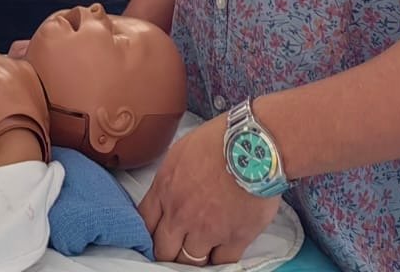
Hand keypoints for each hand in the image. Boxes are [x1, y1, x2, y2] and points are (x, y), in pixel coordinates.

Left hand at [138, 115, 279, 265]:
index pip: (144, 223)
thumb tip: (169, 190)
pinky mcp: (234, 238)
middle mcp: (181, 214)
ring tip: (200, 248)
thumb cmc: (221, 139)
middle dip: (168, 250)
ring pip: (191, 261)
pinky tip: (221, 251)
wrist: (255, 145)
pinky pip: (222, 263)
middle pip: (163, 249)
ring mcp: (207, 230)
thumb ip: (170, 177)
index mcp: (165, 189)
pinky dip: (220, 260)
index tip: (155, 234)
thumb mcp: (181, 151)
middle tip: (176, 246)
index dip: (148, 233)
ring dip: (193, 257)